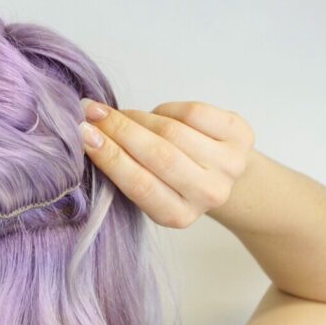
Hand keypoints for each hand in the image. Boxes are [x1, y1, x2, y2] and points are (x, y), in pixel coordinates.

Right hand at [78, 99, 254, 228]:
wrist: (220, 174)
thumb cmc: (170, 179)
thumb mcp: (147, 187)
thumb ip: (123, 168)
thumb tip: (88, 131)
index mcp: (178, 215)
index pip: (139, 184)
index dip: (110, 157)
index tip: (83, 134)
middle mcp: (208, 194)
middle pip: (158, 155)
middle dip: (119, 129)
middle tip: (92, 113)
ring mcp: (229, 165)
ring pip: (173, 131)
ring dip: (139, 118)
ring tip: (123, 116)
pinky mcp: (241, 135)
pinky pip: (194, 112)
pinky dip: (167, 109)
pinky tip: (160, 116)